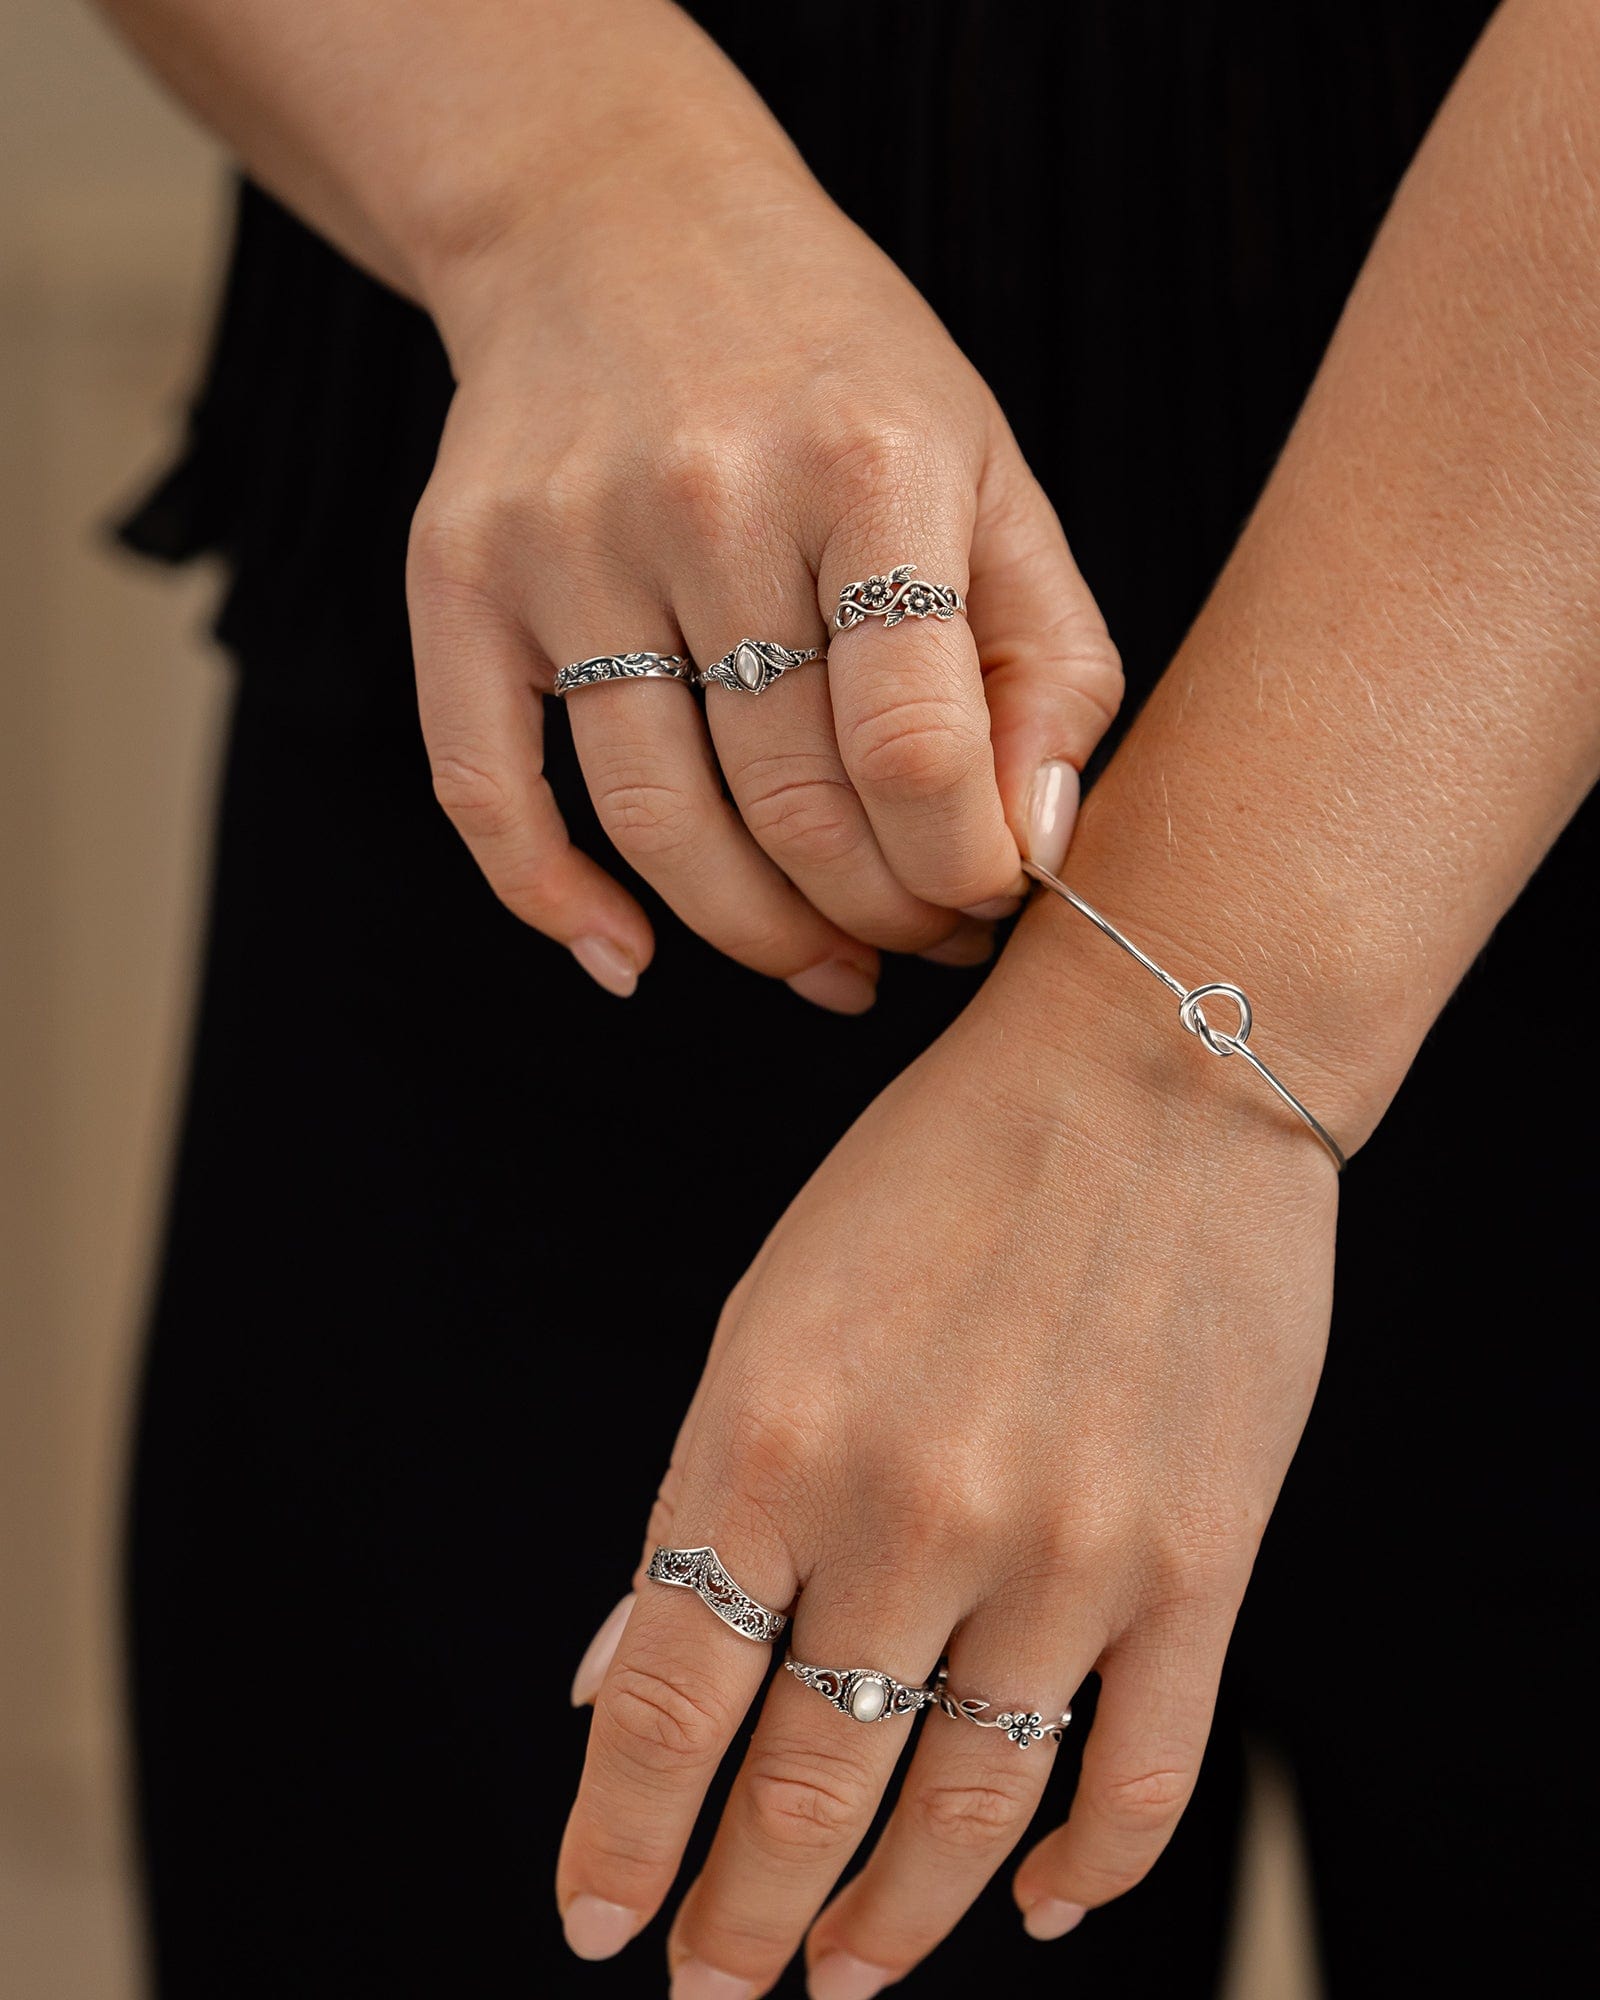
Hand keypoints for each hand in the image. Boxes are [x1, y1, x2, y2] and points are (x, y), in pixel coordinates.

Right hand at [407, 87, 1119, 1006]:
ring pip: (659, 826)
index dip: (960, 871)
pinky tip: (628, 955)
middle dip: (876, 917)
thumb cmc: (835, 377)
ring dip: (757, 938)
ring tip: (823, 959)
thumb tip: (1029, 847)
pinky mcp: (460, 574)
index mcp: (869, 465)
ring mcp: (567, 538)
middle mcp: (707, 496)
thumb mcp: (990, 477)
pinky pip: (485, 791)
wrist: (619, 224)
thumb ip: (1050, 664)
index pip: (916, 749)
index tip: (984, 896)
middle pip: (793, 809)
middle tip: (912, 937)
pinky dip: (555, 905)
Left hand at [555, 924, 1336, 1993]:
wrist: (1157, 1068)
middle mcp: (908, 1516)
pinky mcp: (1197, 1566)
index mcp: (770, 1436)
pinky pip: (1137, 1781)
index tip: (597, 1927)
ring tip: (839, 1978)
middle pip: (801, 1792)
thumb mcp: (775, 1305)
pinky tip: (1030, 1906)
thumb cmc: (942, 1172)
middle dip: (738, 1921)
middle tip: (710, 1990)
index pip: (668, 1704)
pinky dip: (1082, 1874)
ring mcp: (1065, 1554)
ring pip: (958, 1819)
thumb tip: (616, 1683)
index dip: (622, 1839)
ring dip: (886, 1928)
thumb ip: (700, 1501)